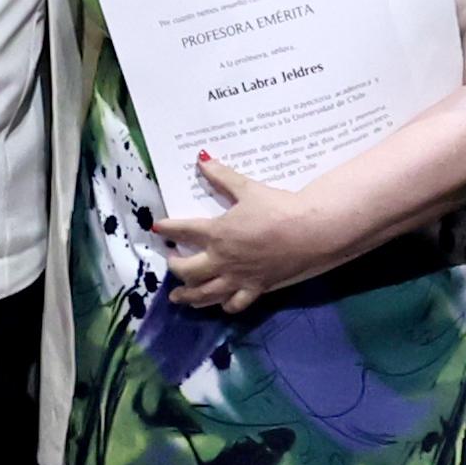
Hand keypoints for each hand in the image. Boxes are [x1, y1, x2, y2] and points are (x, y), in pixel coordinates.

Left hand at [152, 152, 340, 315]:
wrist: (309, 231)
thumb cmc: (277, 208)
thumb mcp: (247, 188)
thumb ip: (222, 176)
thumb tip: (201, 159)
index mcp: (216, 233)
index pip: (181, 230)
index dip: (166, 228)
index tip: (156, 227)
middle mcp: (221, 260)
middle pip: (187, 271)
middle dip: (174, 267)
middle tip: (172, 260)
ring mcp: (237, 278)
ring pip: (205, 295)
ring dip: (188, 296)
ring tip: (179, 298)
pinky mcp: (256, 289)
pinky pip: (235, 304)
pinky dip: (224, 305)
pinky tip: (220, 303)